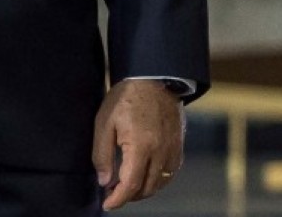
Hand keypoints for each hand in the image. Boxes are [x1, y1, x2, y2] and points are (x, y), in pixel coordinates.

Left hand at [92, 80, 183, 210]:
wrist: (154, 77)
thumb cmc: (126, 97)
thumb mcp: (105, 123)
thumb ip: (102, 155)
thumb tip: (105, 181)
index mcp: (141, 146)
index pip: (130, 185)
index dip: (118, 199)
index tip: (107, 204)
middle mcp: (160, 150)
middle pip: (146, 187)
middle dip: (129, 196)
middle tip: (113, 192)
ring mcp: (173, 147)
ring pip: (161, 182)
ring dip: (144, 189)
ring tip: (129, 184)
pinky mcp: (179, 143)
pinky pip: (171, 171)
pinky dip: (159, 179)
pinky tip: (147, 174)